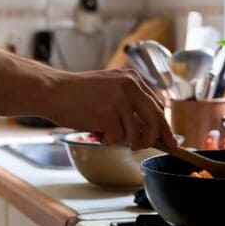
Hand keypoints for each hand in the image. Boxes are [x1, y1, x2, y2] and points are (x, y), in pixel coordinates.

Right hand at [48, 69, 177, 149]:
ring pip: (135, 134)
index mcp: (132, 78)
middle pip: (155, 120)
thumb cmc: (78, 94)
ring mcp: (120, 100)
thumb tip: (150, 129)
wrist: (53, 91)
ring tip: (103, 130)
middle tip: (147, 147)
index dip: (164, 125)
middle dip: (153, 138)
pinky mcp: (109, 115)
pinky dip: (106, 140)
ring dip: (119, 139)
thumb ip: (130, 103)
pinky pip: (117, 139)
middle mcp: (130, 86)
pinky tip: (95, 130)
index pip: (158, 105)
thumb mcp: (110, 88)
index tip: (170, 140)